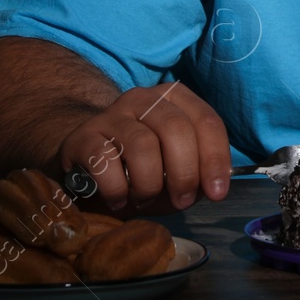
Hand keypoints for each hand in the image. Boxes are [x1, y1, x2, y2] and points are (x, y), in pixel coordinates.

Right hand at [59, 81, 229, 215]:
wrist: (86, 164)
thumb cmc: (139, 170)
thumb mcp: (175, 172)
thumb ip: (197, 176)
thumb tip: (212, 185)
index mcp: (173, 99)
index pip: (206, 121)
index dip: (215, 158)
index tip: (217, 192)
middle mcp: (143, 99)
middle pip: (175, 129)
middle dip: (184, 173)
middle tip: (180, 201)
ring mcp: (111, 114)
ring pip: (142, 145)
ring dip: (148, 184)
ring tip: (143, 199)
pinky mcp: (82, 137)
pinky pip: (105, 163)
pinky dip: (117, 190)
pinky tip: (117, 200)